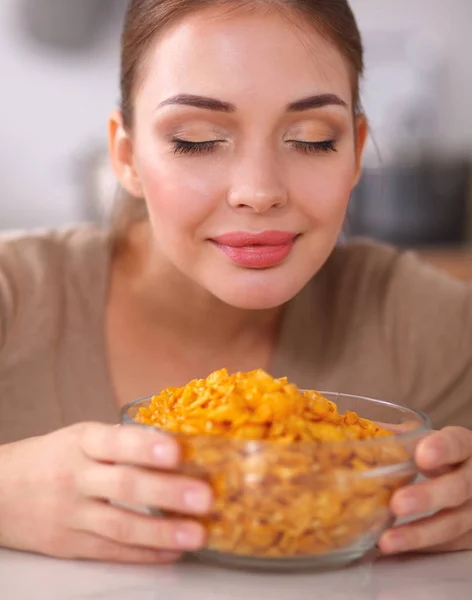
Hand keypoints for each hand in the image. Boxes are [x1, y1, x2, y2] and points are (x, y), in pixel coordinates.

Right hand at [0, 423, 212, 562]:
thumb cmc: (50, 458)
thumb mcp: (80, 438)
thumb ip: (121, 444)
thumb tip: (178, 448)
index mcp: (81, 442)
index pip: (116, 442)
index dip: (145, 446)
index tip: (177, 450)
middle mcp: (75, 477)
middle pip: (124, 485)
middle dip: (167, 492)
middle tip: (205, 497)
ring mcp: (71, 514)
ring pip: (120, 526)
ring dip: (162, 532)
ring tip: (197, 534)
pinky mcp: (69, 545)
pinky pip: (111, 551)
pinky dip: (144, 553)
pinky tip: (173, 552)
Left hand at [379, 426, 471, 553]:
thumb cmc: (445, 456)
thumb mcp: (430, 439)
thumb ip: (402, 434)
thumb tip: (364, 427)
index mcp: (465, 446)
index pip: (457, 444)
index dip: (442, 449)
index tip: (421, 456)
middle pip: (459, 488)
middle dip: (428, 496)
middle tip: (398, 503)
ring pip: (453, 524)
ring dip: (419, 534)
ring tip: (387, 540)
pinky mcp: (470, 535)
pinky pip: (448, 545)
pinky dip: (420, 548)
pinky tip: (395, 547)